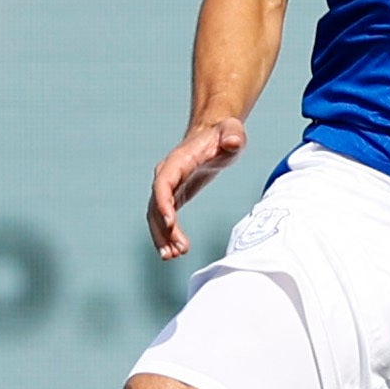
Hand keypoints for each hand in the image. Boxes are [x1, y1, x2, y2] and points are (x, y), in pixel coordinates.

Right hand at [150, 118, 248, 258]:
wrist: (214, 134)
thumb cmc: (224, 133)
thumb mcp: (232, 132)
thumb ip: (233, 135)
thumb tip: (233, 141)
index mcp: (178, 161)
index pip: (164, 183)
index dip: (164, 202)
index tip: (170, 222)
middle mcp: (167, 174)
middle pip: (157, 204)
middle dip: (162, 229)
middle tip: (175, 251)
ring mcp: (168, 186)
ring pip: (157, 215)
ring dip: (162, 236)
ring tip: (173, 256)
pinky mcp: (174, 195)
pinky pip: (165, 217)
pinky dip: (167, 234)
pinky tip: (176, 250)